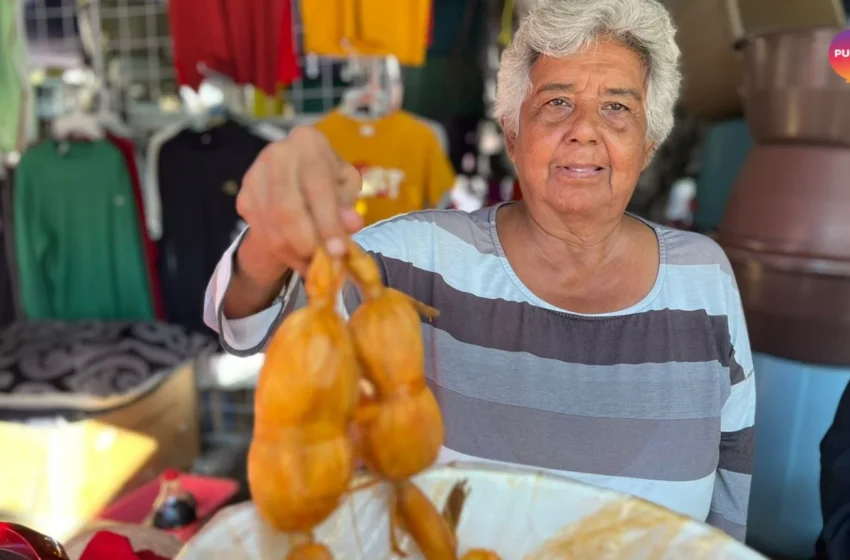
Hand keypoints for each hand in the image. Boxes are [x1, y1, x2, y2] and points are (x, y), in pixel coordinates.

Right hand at [236, 126, 362, 278]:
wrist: (295, 173)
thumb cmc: (328, 178)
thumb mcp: (346, 186)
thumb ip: (348, 204)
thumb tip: (352, 225)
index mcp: (308, 142)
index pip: (317, 186)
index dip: (328, 222)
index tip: (339, 251)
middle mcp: (276, 154)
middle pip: (286, 209)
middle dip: (307, 243)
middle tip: (325, 263)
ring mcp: (254, 176)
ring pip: (272, 228)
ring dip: (295, 254)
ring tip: (316, 264)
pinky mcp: (243, 198)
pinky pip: (262, 234)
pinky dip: (283, 254)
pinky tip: (300, 257)